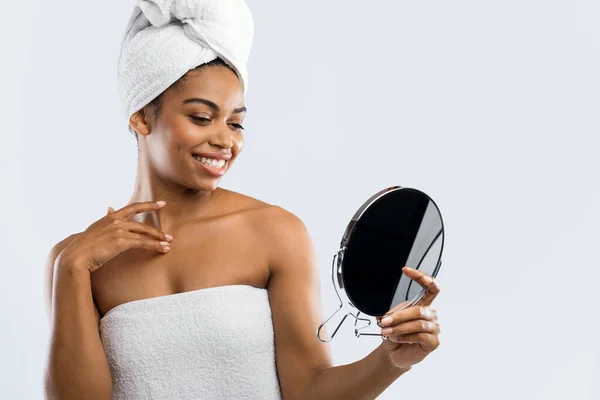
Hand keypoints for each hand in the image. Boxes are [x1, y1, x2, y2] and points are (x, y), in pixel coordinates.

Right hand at [56, 201, 173, 272]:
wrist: (75, 256)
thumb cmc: (84, 246)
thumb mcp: (95, 229)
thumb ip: (105, 220)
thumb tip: (110, 208)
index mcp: (110, 217)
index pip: (133, 208)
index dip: (148, 205)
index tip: (162, 203)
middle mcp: (115, 221)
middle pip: (142, 224)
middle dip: (157, 231)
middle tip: (169, 235)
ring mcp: (118, 230)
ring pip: (144, 234)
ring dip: (159, 239)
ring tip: (169, 244)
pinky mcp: (121, 242)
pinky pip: (143, 243)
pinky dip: (155, 245)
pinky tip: (163, 249)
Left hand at [376, 267, 440, 369]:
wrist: (395, 354)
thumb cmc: (395, 334)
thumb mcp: (391, 320)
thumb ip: (392, 313)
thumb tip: (385, 314)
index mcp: (423, 305)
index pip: (430, 287)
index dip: (421, 277)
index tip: (405, 270)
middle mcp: (431, 314)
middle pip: (419, 310)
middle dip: (399, 316)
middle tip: (384, 322)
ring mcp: (434, 328)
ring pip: (418, 323)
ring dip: (399, 328)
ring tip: (386, 332)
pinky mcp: (434, 341)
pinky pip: (420, 336)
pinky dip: (405, 337)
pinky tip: (397, 339)